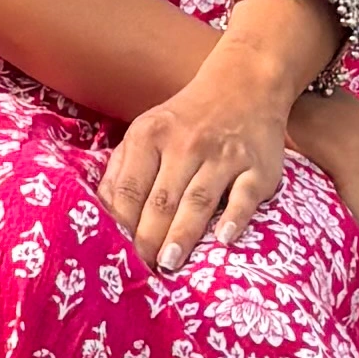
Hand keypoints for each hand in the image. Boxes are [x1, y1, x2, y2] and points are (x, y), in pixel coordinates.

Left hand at [101, 0, 334, 272]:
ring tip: (168, 264)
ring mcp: (224, 155)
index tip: (115, 256)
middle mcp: (186, 144)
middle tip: (141, 273)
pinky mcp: (258, 167)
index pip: (128, 188)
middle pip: (160, 200)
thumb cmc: (187, 119)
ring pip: (197, 200)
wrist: (245, 84)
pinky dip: (234, 217)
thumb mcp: (147, 131)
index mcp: (150, 135)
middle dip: (147, 239)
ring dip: (182, 234)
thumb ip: (123, 168)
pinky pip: (244, 196)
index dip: (120, 225)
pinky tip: (224, 240)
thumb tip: (100, 213)